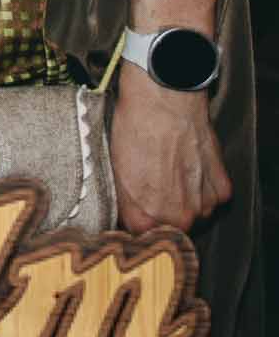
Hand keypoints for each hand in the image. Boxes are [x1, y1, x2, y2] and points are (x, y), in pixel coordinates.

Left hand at [112, 70, 231, 233]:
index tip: (133, 211)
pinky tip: (189, 166)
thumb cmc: (133, 130)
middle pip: (169, 228)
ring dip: (183, 202)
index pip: (140, 235)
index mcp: (145, 215)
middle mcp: (178, 216)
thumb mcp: (114, 169)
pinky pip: (211, 200)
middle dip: (160, 213)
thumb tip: (128, 219)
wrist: (165, 100)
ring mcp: (203, 204)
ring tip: (169, 171)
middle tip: (152, 186)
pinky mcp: (222, 188)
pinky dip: (203, 188)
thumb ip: (125, 203)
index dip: (134, 221)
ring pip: (193, 215)